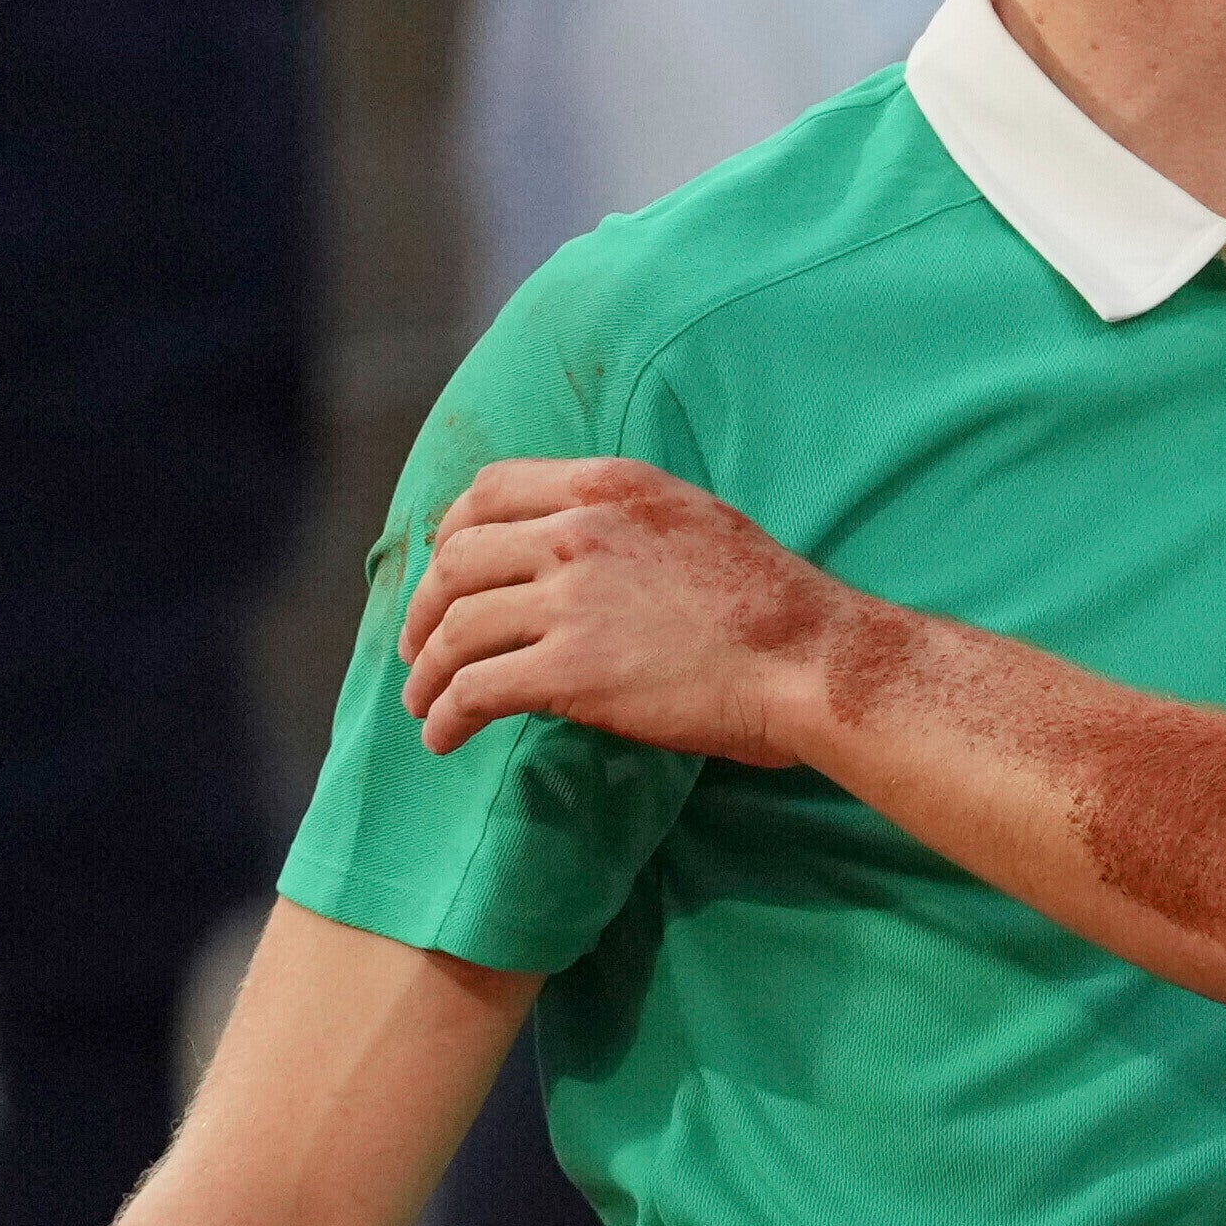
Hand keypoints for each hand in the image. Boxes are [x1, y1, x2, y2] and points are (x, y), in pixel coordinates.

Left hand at [402, 458, 865, 764]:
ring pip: (456, 628)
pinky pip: (477, 689)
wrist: (808, 658)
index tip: (442, 574)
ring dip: (427, 671)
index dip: (449, 535)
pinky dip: (447, 715)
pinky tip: (444, 739)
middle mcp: (576, 531)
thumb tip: (576, 551)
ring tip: (424, 703)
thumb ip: (623, 522)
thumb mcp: (692, 519)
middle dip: (424, 609)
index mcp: (606, 487)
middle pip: (458, 560)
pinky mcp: (570, 670)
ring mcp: (569, 600)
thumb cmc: (769, 600)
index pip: (489, 491)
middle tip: (418, 650)